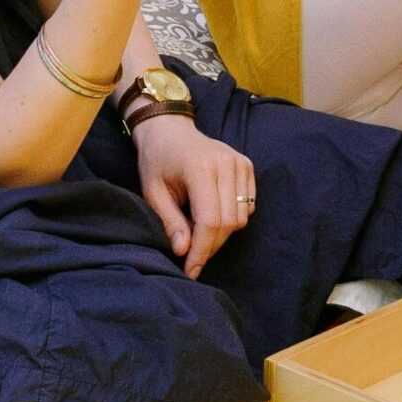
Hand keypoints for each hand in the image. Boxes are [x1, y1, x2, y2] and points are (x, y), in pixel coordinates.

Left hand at [134, 109, 255, 277]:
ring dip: (222, 235)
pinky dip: (233, 219)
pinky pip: (248, 205)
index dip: (202, 250)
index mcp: (200, 169)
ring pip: (241, 217)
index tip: (191, 270)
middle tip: (192, 257)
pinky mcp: (247, 165)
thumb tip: (184, 251)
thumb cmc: (157, 162)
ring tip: (199, 235)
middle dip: (210, 247)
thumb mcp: (153, 193)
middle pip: (228, 222)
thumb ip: (170, 222)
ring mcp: (240, 163)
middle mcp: (226, 164)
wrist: (170, 131)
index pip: (210, 221)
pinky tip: (212, 216)